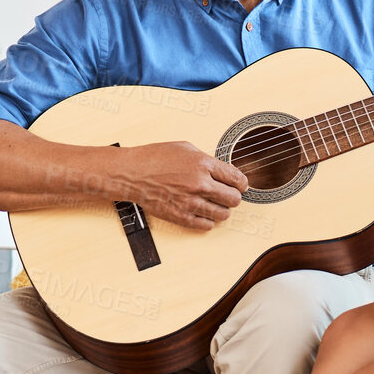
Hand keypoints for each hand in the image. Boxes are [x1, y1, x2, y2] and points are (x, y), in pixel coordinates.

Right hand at [119, 141, 247, 231]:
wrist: (131, 173)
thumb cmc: (154, 158)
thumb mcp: (185, 148)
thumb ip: (207, 159)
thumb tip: (224, 170)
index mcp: (203, 164)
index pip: (237, 179)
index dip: (242, 184)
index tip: (240, 186)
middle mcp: (200, 184)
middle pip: (234, 199)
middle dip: (233, 197)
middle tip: (226, 195)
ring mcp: (191, 202)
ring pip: (223, 214)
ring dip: (221, 210)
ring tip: (213, 204)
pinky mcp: (181, 217)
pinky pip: (207, 225)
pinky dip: (207, 220)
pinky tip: (201, 212)